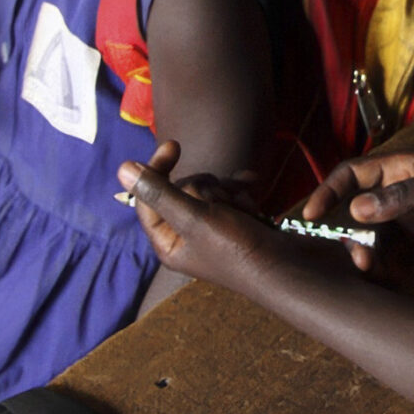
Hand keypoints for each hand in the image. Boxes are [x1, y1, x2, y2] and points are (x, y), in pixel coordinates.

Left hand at [117, 139, 282, 292]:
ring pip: (209, 189)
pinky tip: (254, 195)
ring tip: (244, 208)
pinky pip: (232, 195)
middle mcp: (187, 237)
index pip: (149, 197)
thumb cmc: (238, 249)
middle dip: (204, 188)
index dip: (158, 170)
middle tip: (221, 205)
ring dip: (227, 191)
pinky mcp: (238, 223)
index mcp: (168, 243)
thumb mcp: (194, 218)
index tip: (174, 145)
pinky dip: (242, 192)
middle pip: (181, 190)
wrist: (291, 269)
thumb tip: (122, 168)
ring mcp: (214, 230)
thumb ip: (160, 192)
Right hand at [300, 148, 413, 271]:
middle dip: (348, 233)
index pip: (352, 175)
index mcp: (399, 166)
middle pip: (358, 211)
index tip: (309, 215)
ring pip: (374, 236)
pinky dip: (384, 265)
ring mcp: (411, 218)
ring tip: (369, 268)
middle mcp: (399, 191)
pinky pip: (394, 254)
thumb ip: (402, 197)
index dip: (327, 192)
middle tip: (354, 256)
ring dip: (366, 252)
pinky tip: (382, 276)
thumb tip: (356, 210)